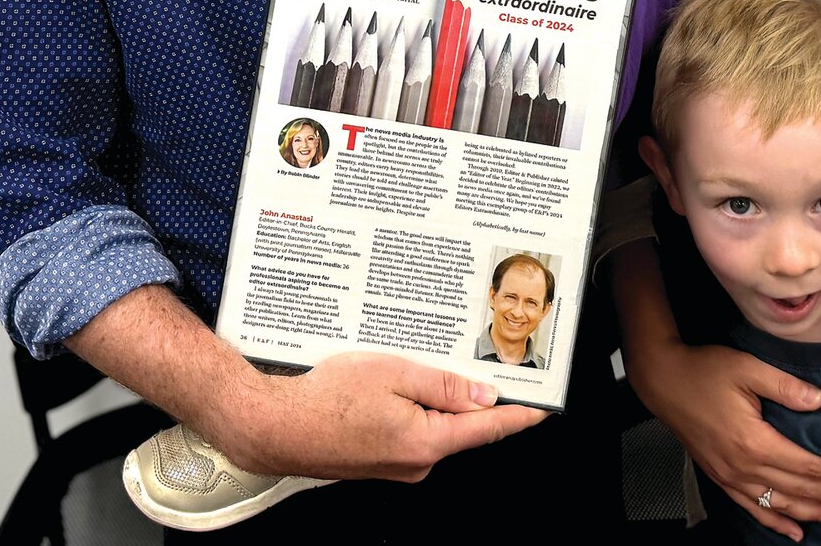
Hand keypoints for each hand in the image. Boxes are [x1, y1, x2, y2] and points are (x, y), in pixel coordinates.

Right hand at [223, 351, 546, 481]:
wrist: (277, 426)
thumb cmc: (327, 398)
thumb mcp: (394, 374)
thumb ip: (444, 386)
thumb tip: (485, 396)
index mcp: (426, 442)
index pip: (487, 429)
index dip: (519, 414)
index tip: (544, 406)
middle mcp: (416, 462)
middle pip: (461, 423)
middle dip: (470, 391)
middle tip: (476, 355)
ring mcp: (397, 464)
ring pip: (434, 423)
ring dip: (436, 394)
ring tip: (418, 361)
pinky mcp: (381, 458)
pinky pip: (412, 428)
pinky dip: (414, 404)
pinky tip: (396, 381)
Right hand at [629, 338, 820, 540]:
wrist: (663, 380)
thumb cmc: (704, 370)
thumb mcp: (746, 367)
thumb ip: (785, 386)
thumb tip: (820, 402)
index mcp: (754, 443)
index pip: (808, 466)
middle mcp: (744, 468)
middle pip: (800, 490)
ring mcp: (731, 478)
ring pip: (781, 506)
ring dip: (815, 513)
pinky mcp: (721, 478)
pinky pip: (754, 509)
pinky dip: (777, 523)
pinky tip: (795, 532)